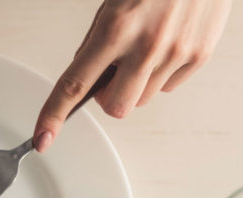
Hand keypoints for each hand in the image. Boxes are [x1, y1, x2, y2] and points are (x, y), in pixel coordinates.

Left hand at [33, 0, 231, 151]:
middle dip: (109, 97)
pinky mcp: (199, 56)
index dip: (55, 115)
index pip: (75, 84)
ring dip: (135, 85)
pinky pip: (169, 87)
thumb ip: (97, 41)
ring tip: (144, 48)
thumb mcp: (113, 2)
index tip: (43, 137)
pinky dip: (161, 75)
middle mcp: (146, 45)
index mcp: (115, 29)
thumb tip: (84, 76)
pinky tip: (166, 44)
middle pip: (116, 107)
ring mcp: (176, 53)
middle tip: (113, 71)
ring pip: (142, 99)